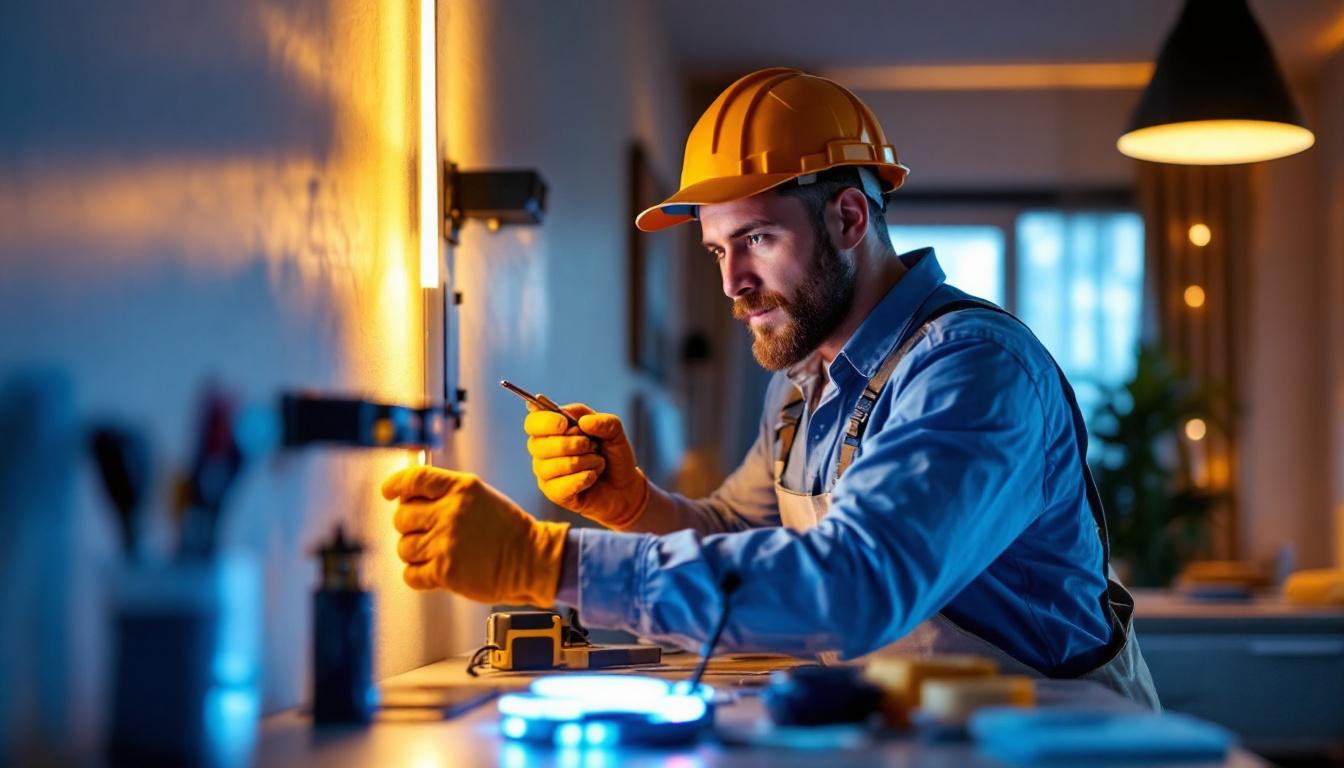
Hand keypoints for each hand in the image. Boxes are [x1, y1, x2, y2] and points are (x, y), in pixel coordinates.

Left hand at [380, 466, 568, 605]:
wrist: (533, 559)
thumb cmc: (508, 530)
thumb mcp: (480, 497)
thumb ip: (446, 494)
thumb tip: (407, 498)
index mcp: (461, 488)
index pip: (414, 479)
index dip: (395, 485)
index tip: (389, 492)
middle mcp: (451, 512)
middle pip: (402, 517)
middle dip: (410, 527)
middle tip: (428, 533)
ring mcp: (446, 542)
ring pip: (404, 547)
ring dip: (416, 553)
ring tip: (438, 553)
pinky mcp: (445, 571)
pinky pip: (411, 575)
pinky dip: (419, 576)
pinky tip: (435, 572)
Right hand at [524, 403, 649, 529]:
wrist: (624, 487)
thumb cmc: (613, 456)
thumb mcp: (615, 432)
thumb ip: (604, 422)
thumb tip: (583, 422)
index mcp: (551, 429)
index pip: (533, 422)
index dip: (545, 421)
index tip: (564, 424)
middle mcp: (543, 451)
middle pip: (538, 445)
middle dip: (572, 444)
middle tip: (593, 446)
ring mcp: (545, 474)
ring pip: (552, 466)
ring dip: (583, 462)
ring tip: (597, 462)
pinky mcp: (553, 494)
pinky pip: (561, 486)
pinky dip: (583, 478)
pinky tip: (592, 476)